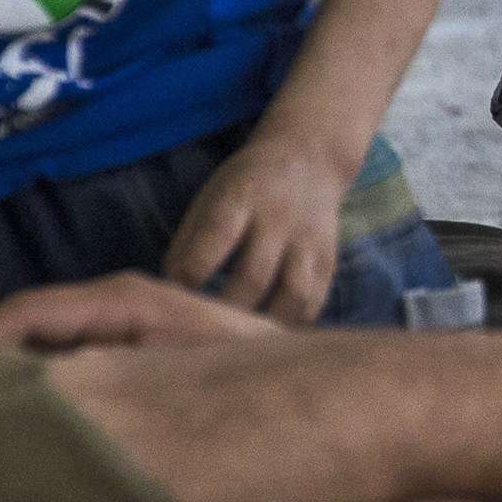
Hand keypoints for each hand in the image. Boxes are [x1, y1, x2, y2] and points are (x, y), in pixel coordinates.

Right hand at [0, 273, 281, 382]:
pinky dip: (9, 400)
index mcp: (118, 303)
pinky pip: (50, 376)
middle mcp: (105, 314)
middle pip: (10, 335)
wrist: (308, 377)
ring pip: (23, 358)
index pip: (24, 317)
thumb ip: (124, 342)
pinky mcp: (115, 365)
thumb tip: (49, 381)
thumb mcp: (188, 344)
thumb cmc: (254, 361)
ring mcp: (108, 339)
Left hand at [162, 129, 353, 322]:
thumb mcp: (211, 196)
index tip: (176, 293)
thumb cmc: (243, 187)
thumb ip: (190, 241)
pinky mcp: (328, 258)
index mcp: (241, 197)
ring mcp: (308, 240)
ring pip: (293, 293)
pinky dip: (292, 323)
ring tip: (241, 342)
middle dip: (225, 309)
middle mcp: (279, 218)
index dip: (193, 271)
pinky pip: (314, 300)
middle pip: (254, 275)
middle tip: (203, 332)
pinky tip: (269, 334)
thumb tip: (173, 292)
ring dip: (265, 324)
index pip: (217, 237)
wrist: (309, 159)